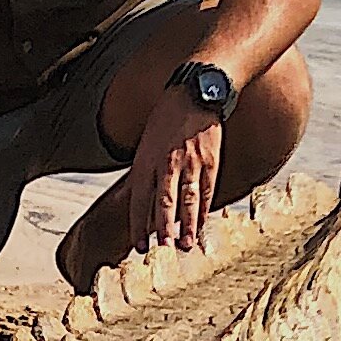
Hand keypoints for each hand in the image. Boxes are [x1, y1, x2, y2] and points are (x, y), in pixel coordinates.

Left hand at [128, 100, 223, 253]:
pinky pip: (206, 189)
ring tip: (185, 245)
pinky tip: (202, 224)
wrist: (198, 90)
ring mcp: (190, 161)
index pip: (139, 199)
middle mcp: (166, 162)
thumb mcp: (146, 142)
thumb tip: (130, 200)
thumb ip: (141, 172)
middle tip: (162, 250)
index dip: (139, 224)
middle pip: (163, 201)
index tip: (139, 246)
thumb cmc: (167, 118)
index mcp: (146, 159)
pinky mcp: (210, 159)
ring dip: (186, 224)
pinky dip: (203, 208)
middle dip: (162, 228)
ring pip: (186, 198)